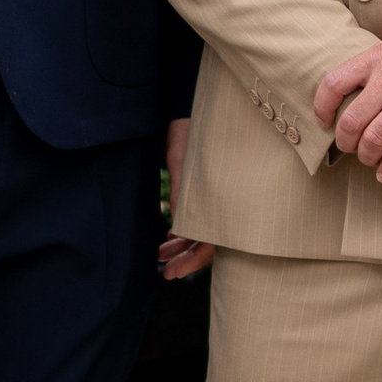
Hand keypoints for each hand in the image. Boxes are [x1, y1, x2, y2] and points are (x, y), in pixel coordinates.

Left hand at [158, 117, 210, 281]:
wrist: (188, 108)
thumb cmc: (189, 134)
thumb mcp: (183, 166)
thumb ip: (183, 198)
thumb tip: (179, 230)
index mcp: (222, 199)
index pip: (211, 244)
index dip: (192, 261)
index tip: (171, 273)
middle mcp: (221, 202)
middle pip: (206, 242)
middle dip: (184, 258)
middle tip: (165, 272)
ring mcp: (212, 197)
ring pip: (199, 231)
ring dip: (180, 245)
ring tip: (159, 255)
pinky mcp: (203, 190)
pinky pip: (196, 217)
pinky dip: (182, 229)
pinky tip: (168, 236)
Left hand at [313, 27, 381, 190]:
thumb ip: (376, 63)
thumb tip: (354, 79)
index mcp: (376, 58)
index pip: (334, 84)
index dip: (323, 108)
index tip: (324, 121)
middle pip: (351, 121)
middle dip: (346, 142)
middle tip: (350, 149)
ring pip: (373, 140)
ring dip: (367, 157)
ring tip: (371, 161)